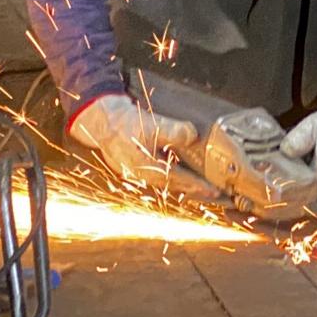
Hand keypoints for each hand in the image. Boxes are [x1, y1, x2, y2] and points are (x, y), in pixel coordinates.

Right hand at [70, 94, 217, 198]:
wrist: (102, 121)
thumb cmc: (125, 124)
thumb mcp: (152, 125)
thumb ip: (174, 131)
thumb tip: (193, 134)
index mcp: (149, 169)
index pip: (180, 181)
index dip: (198, 186)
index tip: (214, 191)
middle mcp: (144, 176)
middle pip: (174, 187)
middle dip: (194, 191)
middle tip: (213, 195)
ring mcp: (138, 173)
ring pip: (166, 184)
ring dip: (184, 186)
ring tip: (200, 188)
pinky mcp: (135, 167)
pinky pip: (158, 177)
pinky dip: (172, 178)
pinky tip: (180, 175)